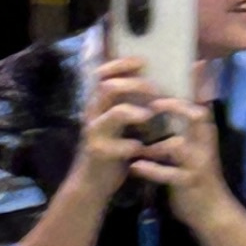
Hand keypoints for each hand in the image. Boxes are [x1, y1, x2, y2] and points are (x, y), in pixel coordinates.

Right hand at [70, 52, 163, 191]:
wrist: (90, 184)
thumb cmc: (110, 150)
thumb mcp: (117, 125)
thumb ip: (128, 105)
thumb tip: (152, 84)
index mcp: (98, 106)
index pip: (103, 75)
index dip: (121, 64)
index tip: (142, 61)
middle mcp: (93, 115)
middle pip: (109, 87)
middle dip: (134, 84)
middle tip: (155, 88)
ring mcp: (95, 134)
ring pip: (114, 113)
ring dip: (136, 111)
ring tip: (150, 114)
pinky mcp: (100, 154)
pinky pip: (118, 146)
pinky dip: (133, 145)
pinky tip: (142, 148)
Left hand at [129, 94, 223, 222]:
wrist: (211, 211)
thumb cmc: (196, 175)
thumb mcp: (195, 147)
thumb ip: (184, 126)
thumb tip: (165, 101)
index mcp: (205, 133)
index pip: (202, 103)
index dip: (196, 84)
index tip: (187, 67)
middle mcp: (205, 144)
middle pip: (197, 116)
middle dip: (175, 106)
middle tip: (153, 103)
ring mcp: (198, 164)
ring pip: (177, 146)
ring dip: (153, 144)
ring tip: (135, 145)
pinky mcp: (188, 183)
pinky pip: (168, 174)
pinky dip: (150, 170)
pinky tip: (135, 167)